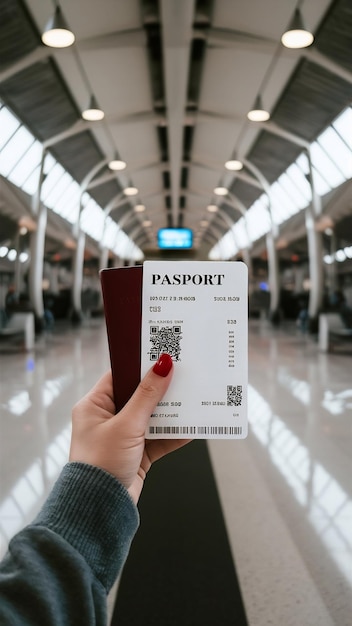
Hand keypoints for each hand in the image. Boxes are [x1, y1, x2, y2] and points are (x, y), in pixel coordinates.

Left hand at [69, 354, 190, 502]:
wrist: (99, 509)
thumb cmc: (101, 464)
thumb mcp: (127, 424)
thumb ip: (147, 395)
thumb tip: (162, 365)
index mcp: (94, 405)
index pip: (120, 376)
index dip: (141, 365)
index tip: (163, 356)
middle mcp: (107, 419)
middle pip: (139, 395)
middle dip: (161, 389)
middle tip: (184, 375)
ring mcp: (122, 437)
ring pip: (152, 417)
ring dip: (171, 412)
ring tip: (193, 399)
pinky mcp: (136, 454)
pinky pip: (159, 439)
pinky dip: (174, 434)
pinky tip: (191, 427)